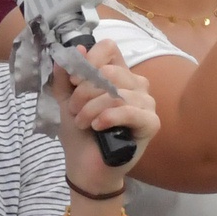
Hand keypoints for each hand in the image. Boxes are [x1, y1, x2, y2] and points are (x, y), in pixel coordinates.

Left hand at [51, 39, 157, 193]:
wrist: (86, 167)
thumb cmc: (79, 133)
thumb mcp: (66, 100)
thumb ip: (66, 76)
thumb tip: (75, 49)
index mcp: (117, 74)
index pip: (109, 48)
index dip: (89, 60)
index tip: (74, 80)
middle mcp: (135, 84)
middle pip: (110, 71)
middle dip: (85, 91)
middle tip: (74, 109)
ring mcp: (146, 103)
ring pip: (117, 92)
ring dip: (92, 108)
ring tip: (82, 123)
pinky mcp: (151, 123)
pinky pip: (131, 110)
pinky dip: (109, 117)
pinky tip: (98, 126)